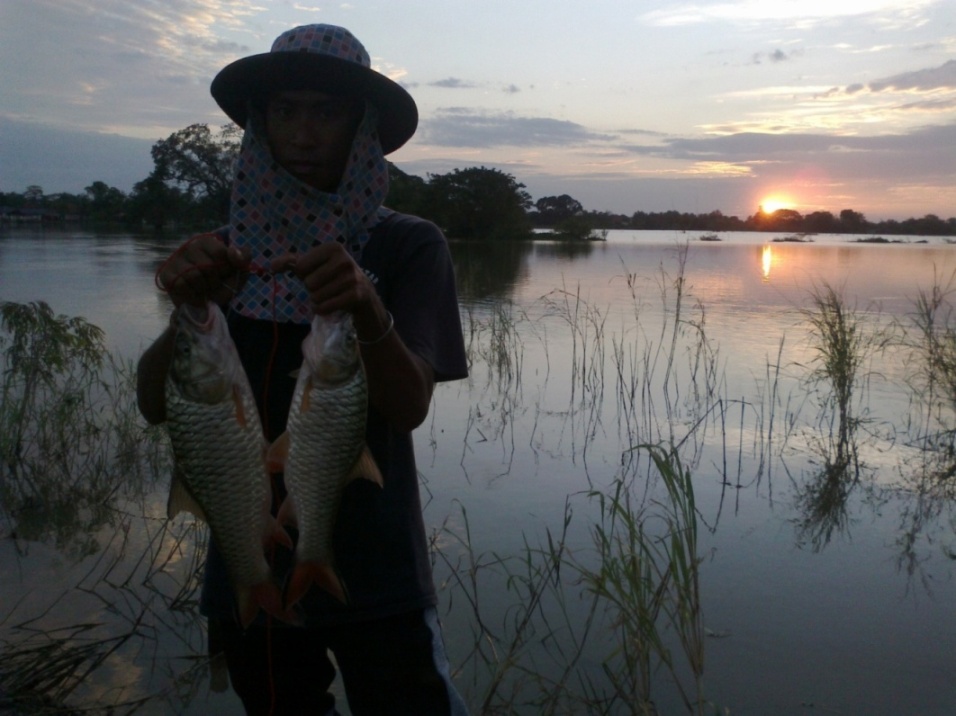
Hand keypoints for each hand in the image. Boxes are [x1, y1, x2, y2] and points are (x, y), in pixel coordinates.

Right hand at [157, 233, 249, 307]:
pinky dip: (191, 294)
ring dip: (203, 289)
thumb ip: (243, 258)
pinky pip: (181, 285)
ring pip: (194, 275)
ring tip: (204, 289)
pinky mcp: (166, 275)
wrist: (207, 303)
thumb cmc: (223, 284)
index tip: (225, 274)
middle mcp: (189, 247)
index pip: (219, 252)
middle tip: (213, 285)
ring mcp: (176, 260)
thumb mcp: (239, 272)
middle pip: (207, 266)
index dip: (226, 269)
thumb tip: (233, 251)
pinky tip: (194, 294)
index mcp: (207, 242)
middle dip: (215, 282)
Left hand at [272, 242, 391, 343]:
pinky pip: (324, 307)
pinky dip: (322, 310)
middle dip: (313, 289)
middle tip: (326, 286)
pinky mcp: (355, 295)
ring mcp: (352, 278)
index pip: (300, 266)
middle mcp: (344, 260)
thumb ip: (291, 262)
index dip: (305, 274)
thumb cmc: (332, 276)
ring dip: (318, 300)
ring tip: (330, 295)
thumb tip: (272, 266)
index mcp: (333, 248)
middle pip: (309, 283)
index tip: (318, 273)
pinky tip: (331, 305)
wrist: (362, 293)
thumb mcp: (314, 265)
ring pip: (316, 296)